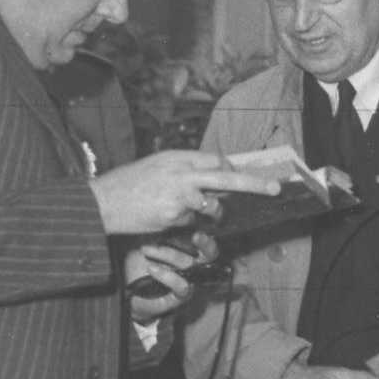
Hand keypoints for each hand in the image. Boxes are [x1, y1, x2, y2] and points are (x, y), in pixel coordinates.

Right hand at [90, 150, 278, 234]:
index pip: (216, 160)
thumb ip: (185, 169)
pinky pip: (190, 220)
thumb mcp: (158, 165)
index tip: (239, 174)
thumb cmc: (130, 183)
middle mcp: (181, 173)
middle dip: (253, 183)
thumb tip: (215, 174)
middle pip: (225, 176)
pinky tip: (161, 216)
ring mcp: (178, 195)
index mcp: (177, 158)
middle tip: (275, 188)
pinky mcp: (173, 215)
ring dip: (207, 211)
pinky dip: (182, 221)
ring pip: (209, 205)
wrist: (103, 202)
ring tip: (178, 207)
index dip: (230, 169)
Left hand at [125, 232, 217, 321]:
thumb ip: (157, 231)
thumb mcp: (146, 242)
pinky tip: (151, 268)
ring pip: (189, 264)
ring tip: (145, 249)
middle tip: (196, 236)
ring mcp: (189, 280)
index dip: (204, 231)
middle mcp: (193, 266)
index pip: (203, 238)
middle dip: (206, 243)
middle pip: (210, 253)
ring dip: (168, 254)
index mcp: (187, 250)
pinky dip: (166, 276)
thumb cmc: (139, 264)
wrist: (128, 292)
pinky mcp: (181, 296)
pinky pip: (182, 285)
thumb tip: (163, 216)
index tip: (194, 224)